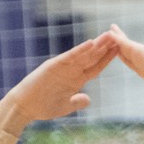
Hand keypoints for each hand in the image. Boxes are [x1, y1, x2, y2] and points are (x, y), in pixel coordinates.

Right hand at [2, 32, 119, 122]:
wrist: (23, 108)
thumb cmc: (42, 107)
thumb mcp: (66, 106)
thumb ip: (77, 101)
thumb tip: (88, 99)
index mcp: (75, 79)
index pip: (95, 67)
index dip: (107, 59)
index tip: (119, 51)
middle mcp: (70, 71)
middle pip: (92, 57)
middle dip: (105, 47)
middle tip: (118, 36)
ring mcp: (62, 67)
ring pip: (83, 54)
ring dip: (97, 45)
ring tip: (109, 35)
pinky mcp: (53, 66)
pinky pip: (69, 57)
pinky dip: (80, 50)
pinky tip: (91, 43)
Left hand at [110, 26, 143, 100]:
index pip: (133, 63)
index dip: (127, 57)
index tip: (122, 53)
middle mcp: (143, 61)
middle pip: (128, 51)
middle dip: (121, 44)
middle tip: (115, 35)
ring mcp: (140, 55)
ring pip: (125, 44)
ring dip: (117, 37)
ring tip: (112, 28)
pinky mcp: (138, 51)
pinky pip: (123, 43)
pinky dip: (116, 37)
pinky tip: (110, 31)